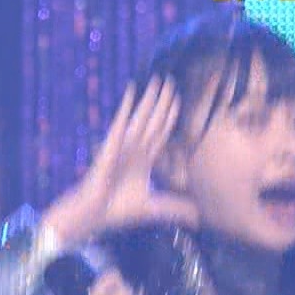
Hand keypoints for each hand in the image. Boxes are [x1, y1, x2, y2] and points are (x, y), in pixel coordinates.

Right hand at [44, 77, 197, 248]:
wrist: (92, 216)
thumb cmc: (116, 212)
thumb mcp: (155, 208)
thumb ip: (177, 208)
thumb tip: (203, 217)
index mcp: (143, 161)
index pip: (161, 134)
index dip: (172, 117)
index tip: (183, 101)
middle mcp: (134, 149)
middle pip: (154, 120)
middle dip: (164, 102)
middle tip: (174, 81)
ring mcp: (123, 145)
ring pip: (142, 116)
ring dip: (151, 97)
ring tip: (160, 78)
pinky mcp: (111, 145)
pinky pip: (121, 121)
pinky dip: (126, 104)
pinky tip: (132, 88)